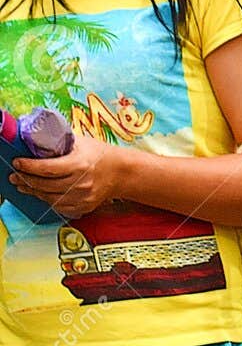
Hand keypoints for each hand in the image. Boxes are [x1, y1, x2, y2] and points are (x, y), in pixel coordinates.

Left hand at [11, 134, 125, 218]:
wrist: (123, 172)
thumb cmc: (101, 154)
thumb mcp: (82, 142)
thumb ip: (60, 141)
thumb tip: (37, 138)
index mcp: (80, 164)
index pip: (46, 168)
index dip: (28, 166)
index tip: (18, 162)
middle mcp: (80, 183)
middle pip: (44, 185)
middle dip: (26, 179)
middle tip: (15, 175)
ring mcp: (82, 197)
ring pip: (48, 198)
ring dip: (33, 191)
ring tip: (23, 185)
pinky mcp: (83, 207)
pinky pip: (58, 206)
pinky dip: (47, 200)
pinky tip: (41, 193)